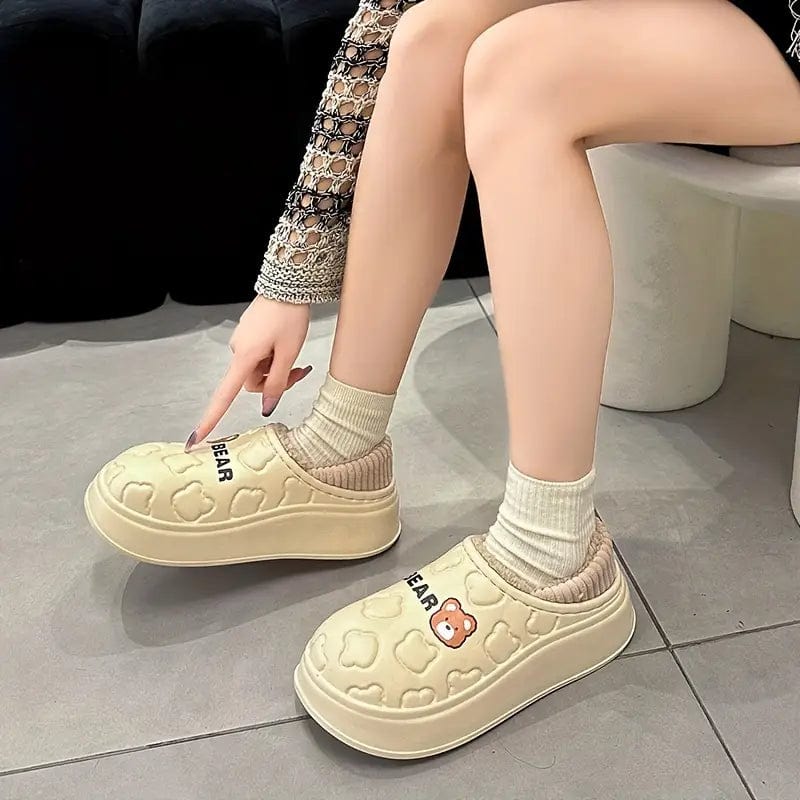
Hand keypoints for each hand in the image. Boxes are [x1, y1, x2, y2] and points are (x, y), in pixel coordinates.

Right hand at [186, 295, 310, 449]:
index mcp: (244, 357)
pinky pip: (260, 355)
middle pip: (252, 383)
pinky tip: (286, 342)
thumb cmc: (289, 316)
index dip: (211, 418)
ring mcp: (243, 341)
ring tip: (295, 353)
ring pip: (258, 369)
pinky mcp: (249, 334)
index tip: (196, 437)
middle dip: (274, 382)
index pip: (224, 395)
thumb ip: (278, 382)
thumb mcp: (289, 353)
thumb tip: (267, 406)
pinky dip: (274, 356)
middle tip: (300, 370)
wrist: (288, 284)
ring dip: (277, 367)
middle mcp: (238, 350)